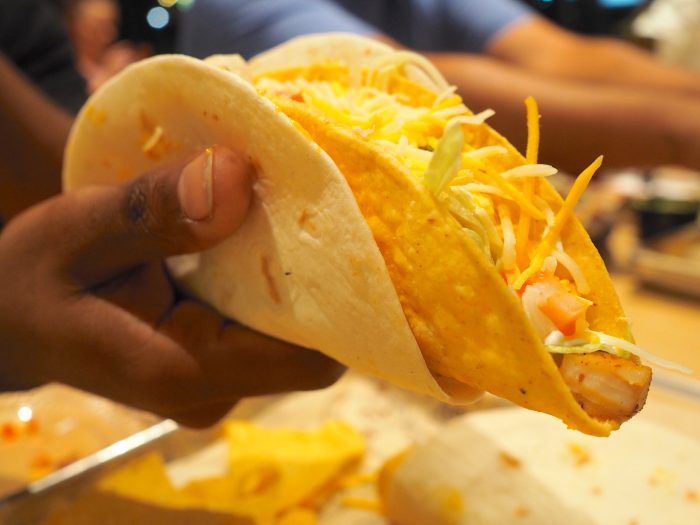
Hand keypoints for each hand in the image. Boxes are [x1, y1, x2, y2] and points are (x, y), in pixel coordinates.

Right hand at [0, 146, 343, 425]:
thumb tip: (238, 174)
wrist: (11, 323)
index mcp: (183, 370)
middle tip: (322, 201)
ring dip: (298, 273)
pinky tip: (259, 234)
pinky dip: (274, 281)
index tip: (354, 230)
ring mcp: (221, 381)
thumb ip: (153, 212)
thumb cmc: (34, 282)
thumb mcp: (77, 232)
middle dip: (322, 275)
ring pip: (294, 331)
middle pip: (310, 341)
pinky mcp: (220, 363)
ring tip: (289, 209)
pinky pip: (270, 325)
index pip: (309, 356)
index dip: (342, 299)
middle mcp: (215, 389)